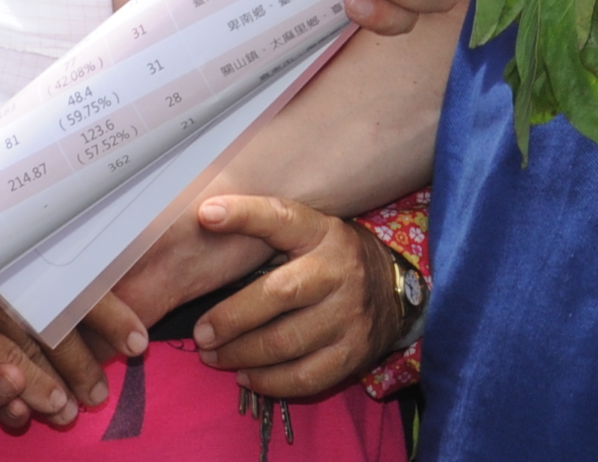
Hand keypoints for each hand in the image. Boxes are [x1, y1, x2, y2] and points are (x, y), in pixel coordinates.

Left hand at [189, 196, 410, 398]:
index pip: (282, 218)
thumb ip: (271, 239)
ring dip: (241, 355)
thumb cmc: (333, 261)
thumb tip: (205, 239)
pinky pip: (304, 377)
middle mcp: (340, 271)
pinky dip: (268, 382)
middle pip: (279, 294)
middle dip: (231, 318)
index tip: (206, 214)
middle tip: (202, 334)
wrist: (395, 293)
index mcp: (323, 233)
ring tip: (214, 357)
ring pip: (286, 342)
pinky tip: (247, 377)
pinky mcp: (354, 354)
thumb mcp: (312, 235)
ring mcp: (350, 315)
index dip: (245, 215)